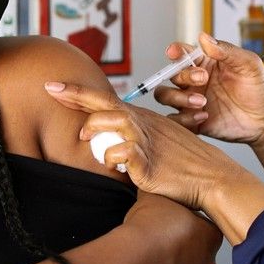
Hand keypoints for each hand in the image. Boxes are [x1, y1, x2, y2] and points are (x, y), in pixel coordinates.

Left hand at [45, 81, 244, 210]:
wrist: (212, 177)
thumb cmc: (183, 162)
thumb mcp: (156, 141)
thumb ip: (132, 136)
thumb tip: (109, 141)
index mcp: (141, 119)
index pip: (105, 101)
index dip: (78, 93)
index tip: (53, 86)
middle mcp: (142, 125)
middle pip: (106, 103)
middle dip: (76, 94)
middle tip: (51, 89)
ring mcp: (147, 143)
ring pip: (116, 121)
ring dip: (95, 126)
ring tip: (83, 138)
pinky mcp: (149, 164)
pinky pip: (126, 153)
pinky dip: (113, 155)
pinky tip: (110, 162)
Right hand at [120, 193, 220, 263]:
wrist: (137, 254)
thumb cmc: (150, 223)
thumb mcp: (155, 195)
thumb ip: (158, 187)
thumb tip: (149, 174)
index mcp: (209, 235)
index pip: (207, 228)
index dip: (190, 224)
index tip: (176, 221)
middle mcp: (207, 262)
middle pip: (200, 255)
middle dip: (184, 250)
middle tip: (163, 242)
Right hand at [153, 32, 263, 147]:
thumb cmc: (260, 89)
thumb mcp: (249, 64)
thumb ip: (226, 50)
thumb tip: (203, 37)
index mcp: (205, 63)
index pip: (182, 54)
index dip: (175, 51)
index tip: (175, 52)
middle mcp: (195, 81)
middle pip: (171, 74)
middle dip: (183, 75)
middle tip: (203, 79)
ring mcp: (192, 101)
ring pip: (165, 96)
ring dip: (177, 97)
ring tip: (200, 101)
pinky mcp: (193, 121)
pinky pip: (175, 119)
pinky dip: (183, 118)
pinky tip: (203, 116)